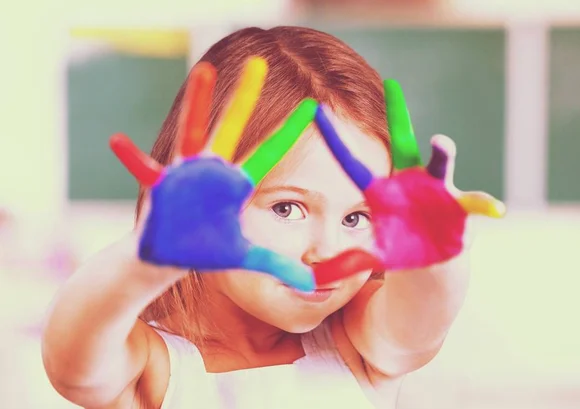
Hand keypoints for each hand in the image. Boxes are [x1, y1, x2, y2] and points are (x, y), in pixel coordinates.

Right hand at [109, 58, 316, 290]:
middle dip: (244, 97)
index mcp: (236, 183)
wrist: (170, 256)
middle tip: (259, 62)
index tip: (311, 107)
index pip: (269, 153)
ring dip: (197, 103)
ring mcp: (187, 172)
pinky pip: (146, 169)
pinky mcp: (163, 185)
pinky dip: (131, 157)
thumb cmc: (207, 250)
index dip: (289, 132)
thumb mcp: (247, 257)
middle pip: (233, 128)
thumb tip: (312, 285)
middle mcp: (213, 169)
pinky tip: (117, 141)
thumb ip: (279, 266)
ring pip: (194, 132)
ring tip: (203, 72)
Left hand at [312, 80, 504, 284]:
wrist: (432, 261)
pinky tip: (495, 208)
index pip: (354, 164)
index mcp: (383, 191)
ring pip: (439, 166)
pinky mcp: (460, 209)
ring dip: (440, 154)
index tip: (317, 111)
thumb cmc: (399, 249)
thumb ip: (346, 263)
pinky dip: (483, 205)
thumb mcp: (372, 255)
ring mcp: (437, 192)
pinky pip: (473, 204)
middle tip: (392, 86)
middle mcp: (409, 182)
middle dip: (399, 117)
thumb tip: (314, 279)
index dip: (336, 141)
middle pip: (403, 145)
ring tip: (440, 142)